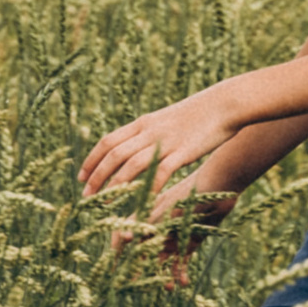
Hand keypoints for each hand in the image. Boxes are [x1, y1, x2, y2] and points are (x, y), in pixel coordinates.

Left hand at [81, 83, 242, 211]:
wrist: (226, 103)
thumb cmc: (200, 113)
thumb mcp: (168, 119)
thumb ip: (151, 131)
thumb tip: (136, 143)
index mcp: (144, 123)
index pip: (108, 141)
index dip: (92, 159)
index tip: (81, 177)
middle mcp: (149, 131)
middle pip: (113, 154)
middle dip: (96, 176)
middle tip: (85, 196)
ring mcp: (165, 141)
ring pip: (131, 164)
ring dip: (114, 185)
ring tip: (103, 202)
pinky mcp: (183, 152)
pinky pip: (160, 173)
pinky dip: (147, 188)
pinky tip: (141, 203)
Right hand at [110, 186, 235, 283]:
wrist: (221, 185)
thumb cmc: (190, 194)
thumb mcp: (167, 211)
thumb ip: (147, 225)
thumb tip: (123, 238)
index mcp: (149, 216)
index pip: (128, 233)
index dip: (118, 249)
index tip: (113, 267)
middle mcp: (159, 226)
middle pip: (145, 251)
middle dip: (140, 269)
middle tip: (136, 286)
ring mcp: (175, 234)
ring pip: (164, 260)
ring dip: (164, 274)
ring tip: (168, 288)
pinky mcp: (191, 239)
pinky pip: (182, 260)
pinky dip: (181, 272)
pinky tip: (183, 282)